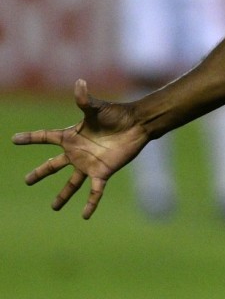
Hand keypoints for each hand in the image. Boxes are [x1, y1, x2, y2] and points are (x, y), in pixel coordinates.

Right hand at [12, 79, 147, 218]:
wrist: (137, 125)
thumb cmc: (116, 114)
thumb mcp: (97, 107)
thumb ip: (84, 99)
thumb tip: (79, 82)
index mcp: (72, 135)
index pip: (45, 137)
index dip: (30, 138)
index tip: (14, 139)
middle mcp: (77, 152)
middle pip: (53, 165)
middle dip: (40, 173)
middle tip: (27, 181)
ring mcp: (89, 164)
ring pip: (71, 183)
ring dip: (63, 196)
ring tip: (54, 208)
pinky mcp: (103, 172)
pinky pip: (94, 191)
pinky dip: (90, 203)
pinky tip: (84, 216)